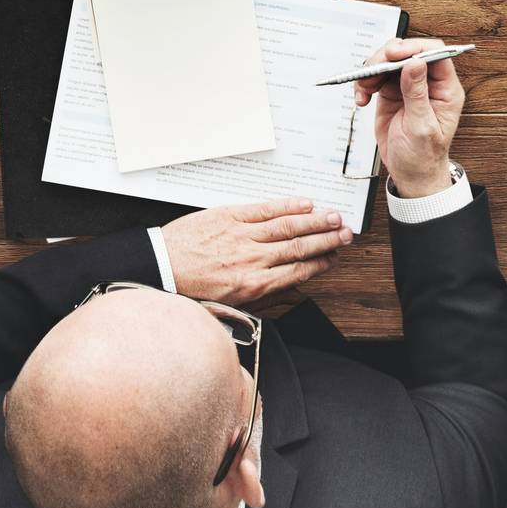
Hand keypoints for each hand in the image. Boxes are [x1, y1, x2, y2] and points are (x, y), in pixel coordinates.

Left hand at [159, 198, 351, 304]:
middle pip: (299, 247)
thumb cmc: (192, 288)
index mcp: (253, 284)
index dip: (321, 262)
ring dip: (315, 221)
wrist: (160, 268)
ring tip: (334, 217)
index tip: (334, 256)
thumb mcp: (229, 304)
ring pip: (287, 226)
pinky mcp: (229, 216)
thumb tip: (289, 287)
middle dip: (326, 240)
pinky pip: (264, 209)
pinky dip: (287, 205)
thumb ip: (262, 294)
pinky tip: (304, 203)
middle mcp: (253, 260)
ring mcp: (242, 236)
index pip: (298, 270)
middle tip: (346, 233)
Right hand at [353, 41, 465, 196]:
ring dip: (372, 70)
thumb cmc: (423, 156)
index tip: (394, 54)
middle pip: (408, 53)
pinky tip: (361, 98)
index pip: (434, 54)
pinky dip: (364, 83)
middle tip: (372, 68)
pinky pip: (375, 77)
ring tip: (363, 88)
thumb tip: (415, 63)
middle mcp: (428, 83)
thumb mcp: (421, 127)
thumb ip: (417, 94)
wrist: (410, 174)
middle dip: (387, 57)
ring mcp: (408, 86)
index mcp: (445, 89)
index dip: (414, 48)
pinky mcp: (391, 92)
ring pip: (389, 61)